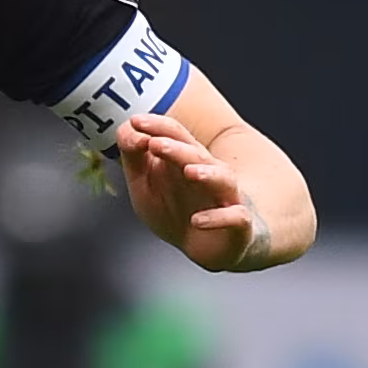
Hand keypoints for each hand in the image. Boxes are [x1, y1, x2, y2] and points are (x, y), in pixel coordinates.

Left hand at [119, 118, 267, 270]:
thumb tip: (130, 130)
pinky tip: (197, 220)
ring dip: (207, 174)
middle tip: (154, 144)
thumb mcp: (144, 186)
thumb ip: (134, 158)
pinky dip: (218, 218)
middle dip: (176, 149)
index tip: (135, 121)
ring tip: (189, 172)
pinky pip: (235, 217)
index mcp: (186, 161)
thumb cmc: (173, 210)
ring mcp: (226, 198)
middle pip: (196, 155)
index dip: (158, 127)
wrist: (204, 247)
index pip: (176, 136)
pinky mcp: (238, 226)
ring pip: (222, 179)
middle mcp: (209, 174)